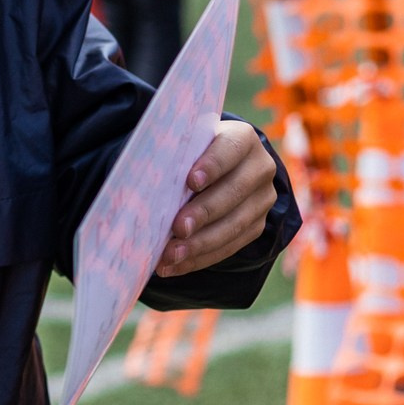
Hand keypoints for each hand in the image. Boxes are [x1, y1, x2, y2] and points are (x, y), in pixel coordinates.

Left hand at [156, 120, 277, 276]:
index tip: (191, 181)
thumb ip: (173, 156)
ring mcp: (262, 200)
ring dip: (200, 244)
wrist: (217, 168)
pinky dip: (200, 258)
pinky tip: (175, 265)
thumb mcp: (185, 146)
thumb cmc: (189, 154)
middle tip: (178, 228)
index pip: (231, 149)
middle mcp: (260, 168)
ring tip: (170, 255)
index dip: (212, 165)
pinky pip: (231, 246)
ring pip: (235, 225)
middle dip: (204, 213)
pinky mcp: (256, 226)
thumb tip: (141, 179)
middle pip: (234, 191)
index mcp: (242, 139)